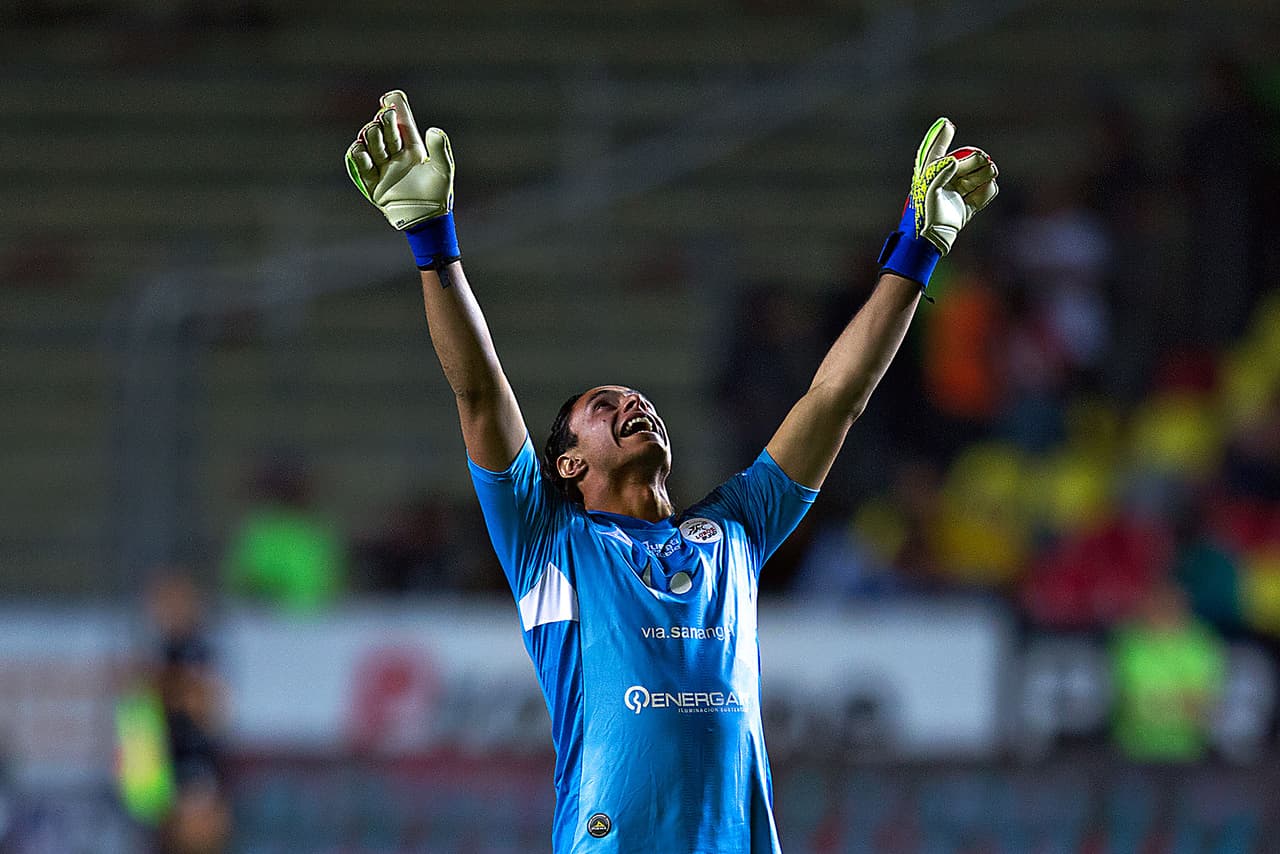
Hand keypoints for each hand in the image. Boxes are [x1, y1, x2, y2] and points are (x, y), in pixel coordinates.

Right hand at [346, 90, 453, 229]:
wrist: (426, 220)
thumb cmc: (438, 195)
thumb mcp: (443, 170)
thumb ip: (441, 150)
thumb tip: (434, 129)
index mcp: (413, 148)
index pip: (402, 123)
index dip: (396, 108)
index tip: (391, 96)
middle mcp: (396, 155)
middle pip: (384, 130)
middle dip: (383, 120)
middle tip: (385, 116)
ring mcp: (383, 168)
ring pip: (371, 144)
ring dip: (371, 135)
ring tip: (373, 131)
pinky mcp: (373, 183)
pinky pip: (361, 165)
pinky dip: (358, 155)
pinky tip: (360, 148)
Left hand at [908, 117, 997, 254]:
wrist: (929, 240)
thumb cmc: (923, 213)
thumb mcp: (928, 189)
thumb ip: (939, 171)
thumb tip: (953, 161)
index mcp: (930, 175)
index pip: (935, 152)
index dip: (941, 137)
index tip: (948, 125)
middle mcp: (944, 183)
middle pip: (965, 164)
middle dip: (975, 160)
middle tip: (984, 160)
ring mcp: (956, 195)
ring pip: (976, 178)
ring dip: (984, 174)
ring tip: (990, 172)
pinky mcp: (965, 209)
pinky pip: (982, 195)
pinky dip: (988, 191)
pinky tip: (988, 189)